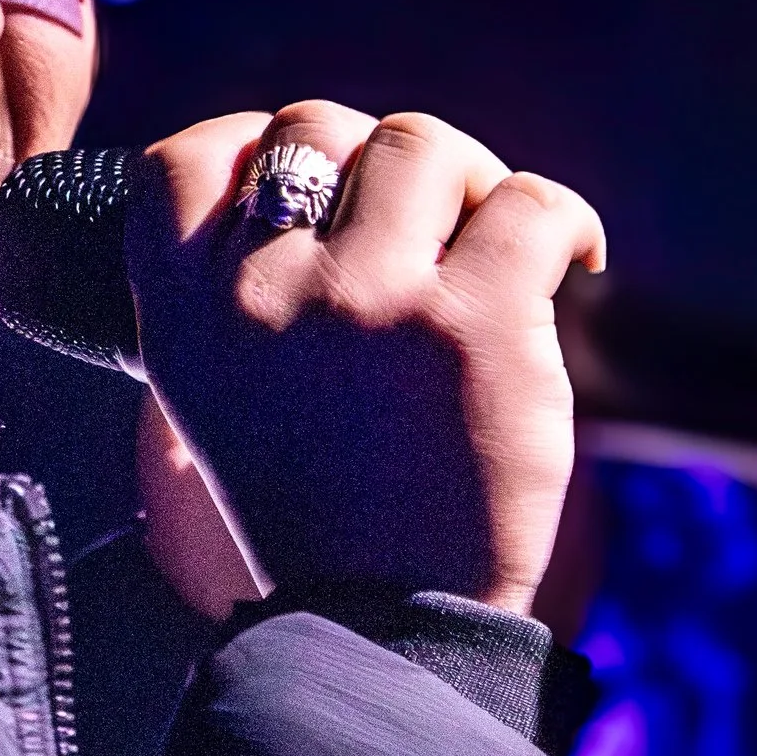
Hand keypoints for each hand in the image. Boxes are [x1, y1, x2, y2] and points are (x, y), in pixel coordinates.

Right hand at [124, 103, 605, 613]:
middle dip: (376, 162)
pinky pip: (533, 202)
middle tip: (425, 228)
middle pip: (317, 125)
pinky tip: (573, 267)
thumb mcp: (218, 406)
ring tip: (491, 245)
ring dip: (468, 180)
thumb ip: (238, 304)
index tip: (311, 183)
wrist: (382, 629)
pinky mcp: (476, 322)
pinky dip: (564, 221)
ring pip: (423, 144)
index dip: (250, 142)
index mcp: (184, 314)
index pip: (184, 158)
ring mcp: (370, 299)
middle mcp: (264, 291)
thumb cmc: (314, 519)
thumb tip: (307, 192)